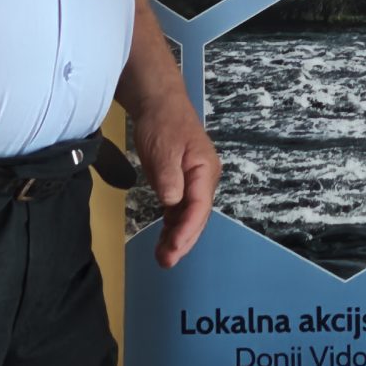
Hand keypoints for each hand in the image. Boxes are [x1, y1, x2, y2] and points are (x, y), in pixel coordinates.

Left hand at [130, 91, 220, 267]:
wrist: (160, 105)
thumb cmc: (163, 124)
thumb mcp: (164, 149)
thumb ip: (169, 177)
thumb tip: (173, 203)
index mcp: (205, 170)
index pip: (200, 206)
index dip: (187, 230)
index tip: (173, 248)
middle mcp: (204, 180)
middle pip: (197, 217)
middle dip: (183, 240)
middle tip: (166, 261)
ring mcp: (194, 184)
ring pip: (189, 217)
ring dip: (177, 238)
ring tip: (162, 258)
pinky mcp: (181, 185)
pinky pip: (180, 211)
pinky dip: (172, 227)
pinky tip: (163, 241)